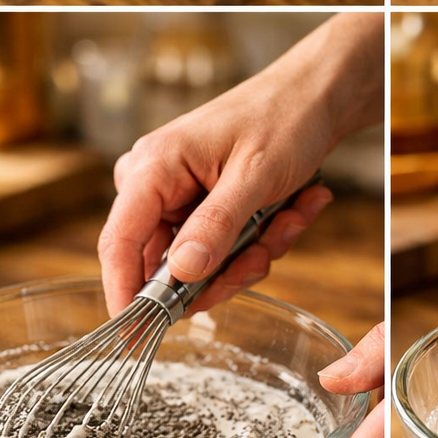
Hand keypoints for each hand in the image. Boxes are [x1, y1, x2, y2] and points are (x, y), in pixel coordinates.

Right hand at [97, 13, 383, 314]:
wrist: (317, 95)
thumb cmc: (284, 118)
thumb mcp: (255, 176)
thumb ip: (217, 226)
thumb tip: (181, 276)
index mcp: (153, 168)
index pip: (119, 245)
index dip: (126, 298)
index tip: (136, 342)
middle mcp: (156, 182)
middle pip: (169, 263)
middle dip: (227, 267)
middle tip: (267, 250)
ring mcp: (179, 194)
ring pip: (204, 260)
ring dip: (254, 249)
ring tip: (290, 215)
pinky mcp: (204, 203)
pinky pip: (224, 245)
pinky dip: (262, 236)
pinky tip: (296, 206)